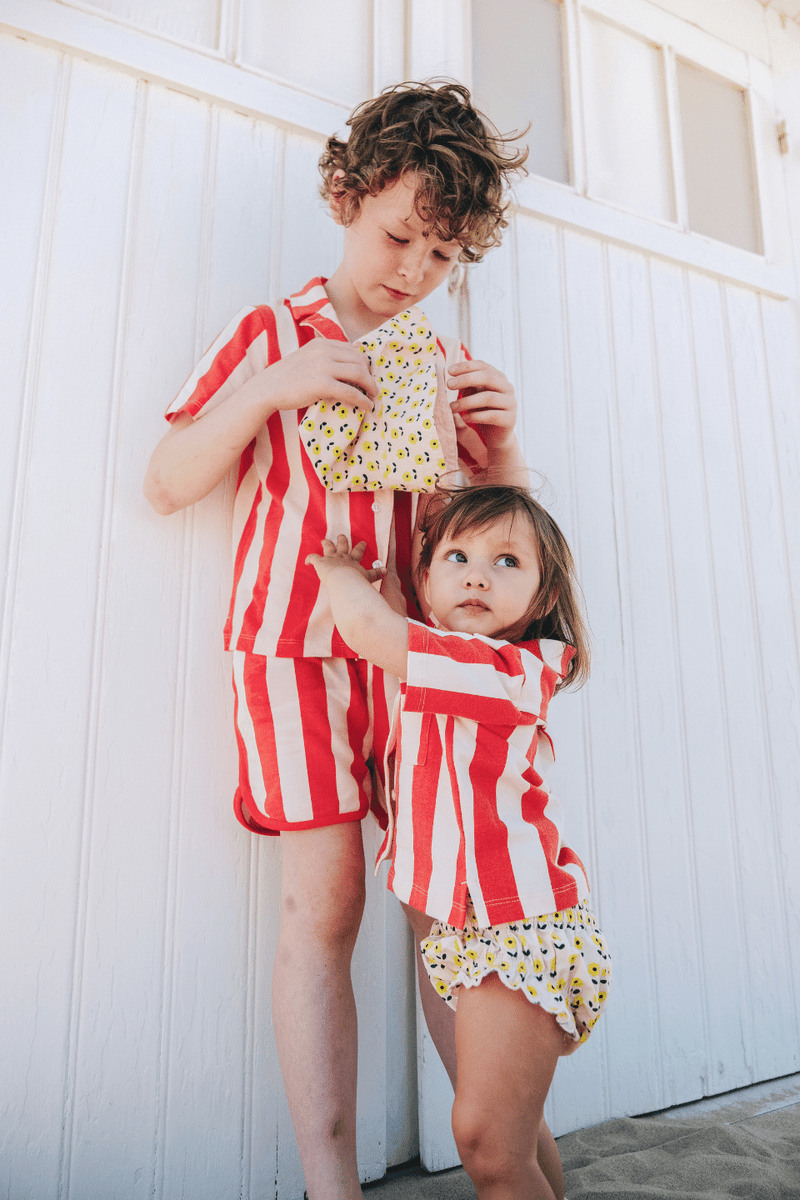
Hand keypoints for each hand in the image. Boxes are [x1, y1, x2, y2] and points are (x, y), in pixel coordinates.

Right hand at [263, 338, 378, 413]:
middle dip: (369, 375)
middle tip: (372, 388)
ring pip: (358, 374)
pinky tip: (367, 406)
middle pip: (359, 360)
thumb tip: (344, 366)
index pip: (352, 349)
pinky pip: (350, 392)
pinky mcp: (322, 384)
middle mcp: (324, 351)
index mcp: (321, 344)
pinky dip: (362, 400)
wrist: (267, 389)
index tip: (367, 375)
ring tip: (373, 396)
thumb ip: (323, 358)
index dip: (364, 363)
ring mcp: (323, 367)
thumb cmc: (286, 378)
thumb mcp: (306, 358)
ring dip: (370, 386)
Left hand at [305, 536, 385, 583]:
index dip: (360, 548)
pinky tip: (306, 561)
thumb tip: (387, 571)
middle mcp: (342, 557)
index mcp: (353, 561)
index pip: (358, 553)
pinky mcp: (320, 562)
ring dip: (326, 543)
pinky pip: (312, 558)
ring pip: (328, 547)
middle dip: (343, 540)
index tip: (363, 543)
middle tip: (343, 536)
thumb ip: (377, 574)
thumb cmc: (357, 582)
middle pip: (343, 546)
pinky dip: (309, 559)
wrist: (345, 581)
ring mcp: (331, 559)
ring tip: (324, 540)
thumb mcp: (369, 578)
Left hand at [446, 359, 517, 452]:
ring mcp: (511, 403)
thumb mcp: (472, 397)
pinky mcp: (510, 419)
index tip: (449, 370)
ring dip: (467, 401)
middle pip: (488, 377)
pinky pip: (492, 416)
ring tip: (452, 407)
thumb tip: (451, 376)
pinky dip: (476, 416)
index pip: (483, 366)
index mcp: (498, 378)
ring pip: (489, 397)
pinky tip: (464, 418)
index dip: (466, 366)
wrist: (496, 436)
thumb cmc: (482, 412)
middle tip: (449, 385)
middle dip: (466, 379)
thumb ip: (466, 386)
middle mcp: (507, 387)